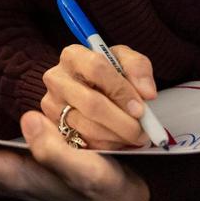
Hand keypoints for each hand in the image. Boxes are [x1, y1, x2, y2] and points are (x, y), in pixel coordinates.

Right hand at [41, 44, 157, 149]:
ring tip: (134, 136)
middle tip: (142, 131)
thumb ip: (139, 69)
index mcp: (73, 56)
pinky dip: (107, 145)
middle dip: (122, 121)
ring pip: (89, 127)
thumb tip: (147, 93)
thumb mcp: (125, 61)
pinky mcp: (55, 128)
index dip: (121, 90)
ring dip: (117, 136)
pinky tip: (117, 139)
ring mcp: (52, 105)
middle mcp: (57, 79)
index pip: (97, 69)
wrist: (93, 90)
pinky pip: (84, 143)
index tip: (140, 108)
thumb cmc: (110, 74)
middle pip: (92, 103)